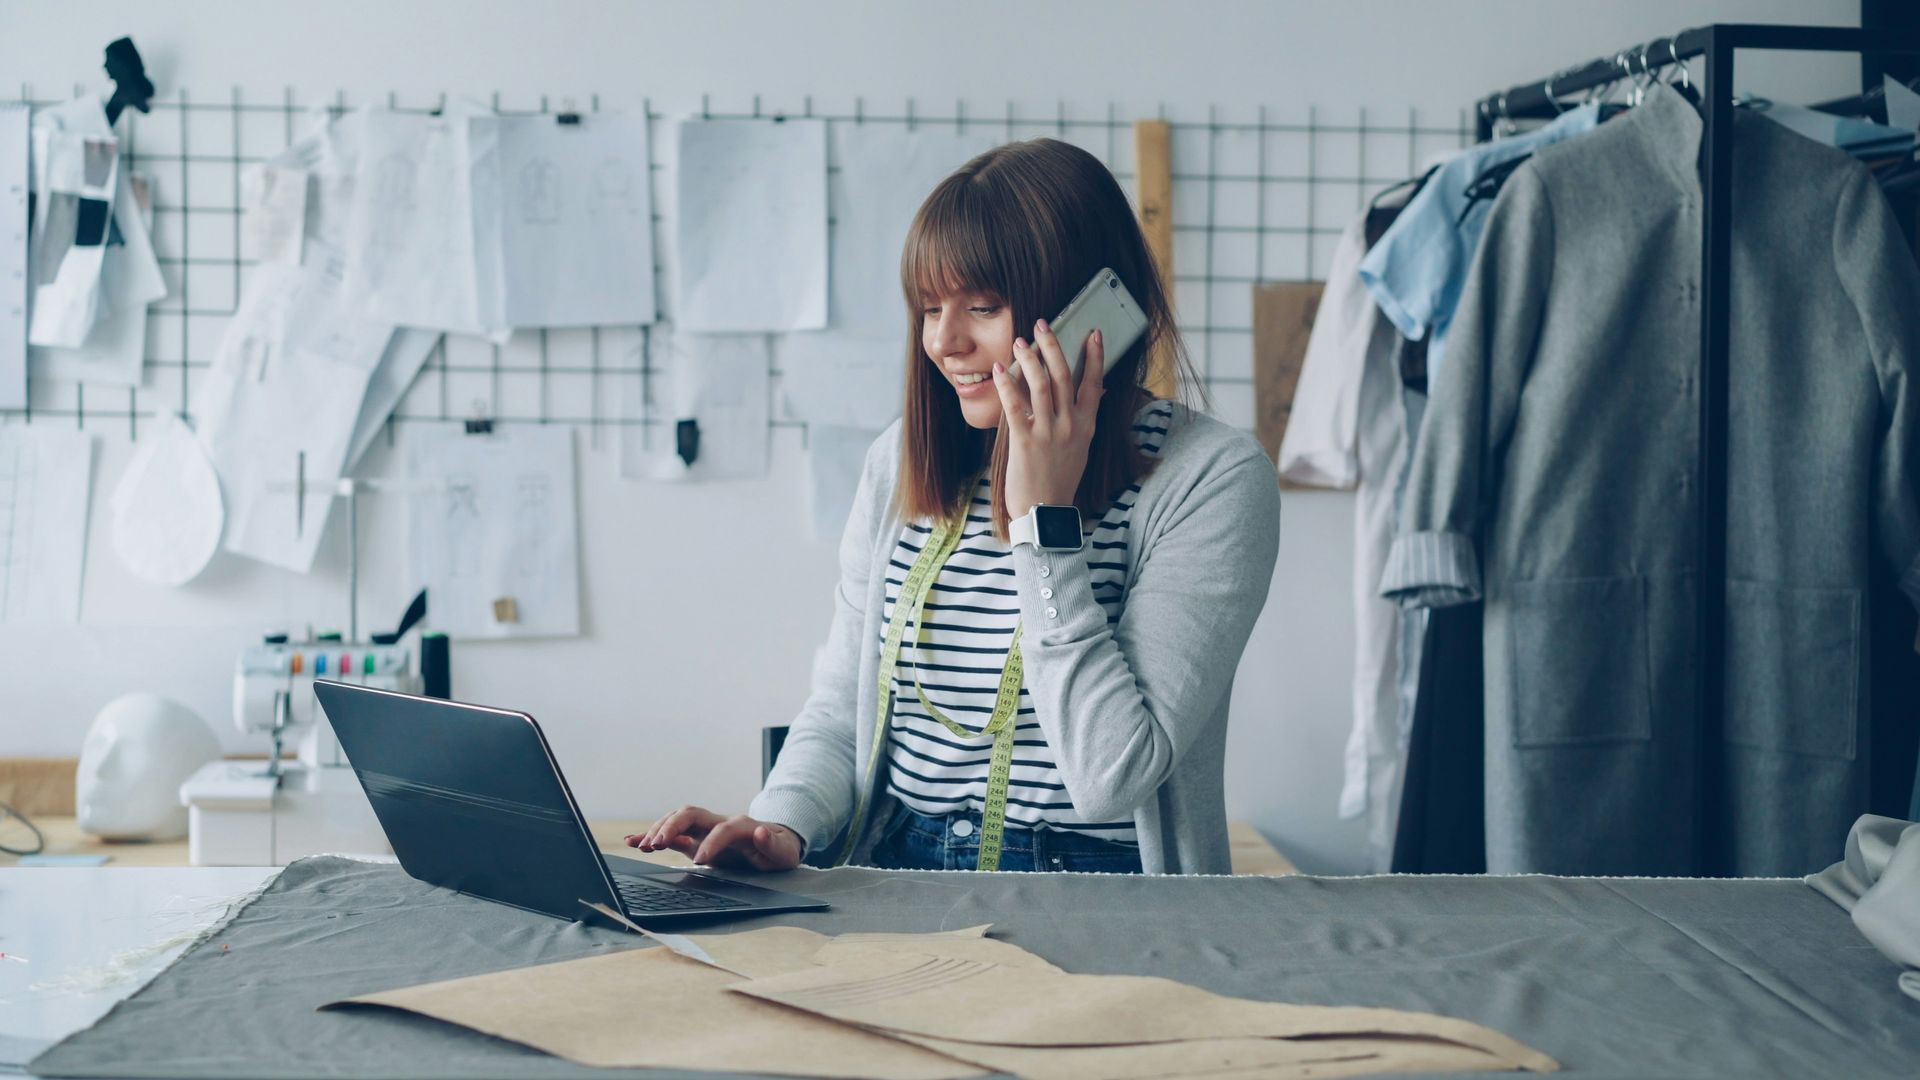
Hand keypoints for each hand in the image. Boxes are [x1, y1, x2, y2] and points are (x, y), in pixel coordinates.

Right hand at [628, 806, 802, 871]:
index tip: (701, 861)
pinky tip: (634, 840)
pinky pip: (671, 832)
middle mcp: (719, 822)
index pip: (723, 829)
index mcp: (741, 825)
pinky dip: (652, 834)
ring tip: (642, 845)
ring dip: (658, 829)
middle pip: (691, 813)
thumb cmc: (778, 849)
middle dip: (672, 825)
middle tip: (657, 844)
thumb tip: (760, 831)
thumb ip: (772, 844)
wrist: (775, 843)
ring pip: (678, 819)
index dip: (711, 843)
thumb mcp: (783, 851)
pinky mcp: (695, 838)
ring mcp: (705, 828)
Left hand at [992, 318, 1105, 519]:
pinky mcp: (1025, 441)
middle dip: (1053, 345)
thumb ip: (1082, 419)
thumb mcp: (1080, 447)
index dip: (1094, 356)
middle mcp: (1070, 425)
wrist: (1045, 511)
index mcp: (1085, 425)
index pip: (1094, 383)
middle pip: (1063, 375)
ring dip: (1030, 358)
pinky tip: (999, 369)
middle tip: (1043, 323)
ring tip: (1021, 341)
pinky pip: (1015, 405)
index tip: (1092, 332)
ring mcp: (1048, 433)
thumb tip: (1095, 393)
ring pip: (1040, 384)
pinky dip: (1006, 384)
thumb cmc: (1060, 479)